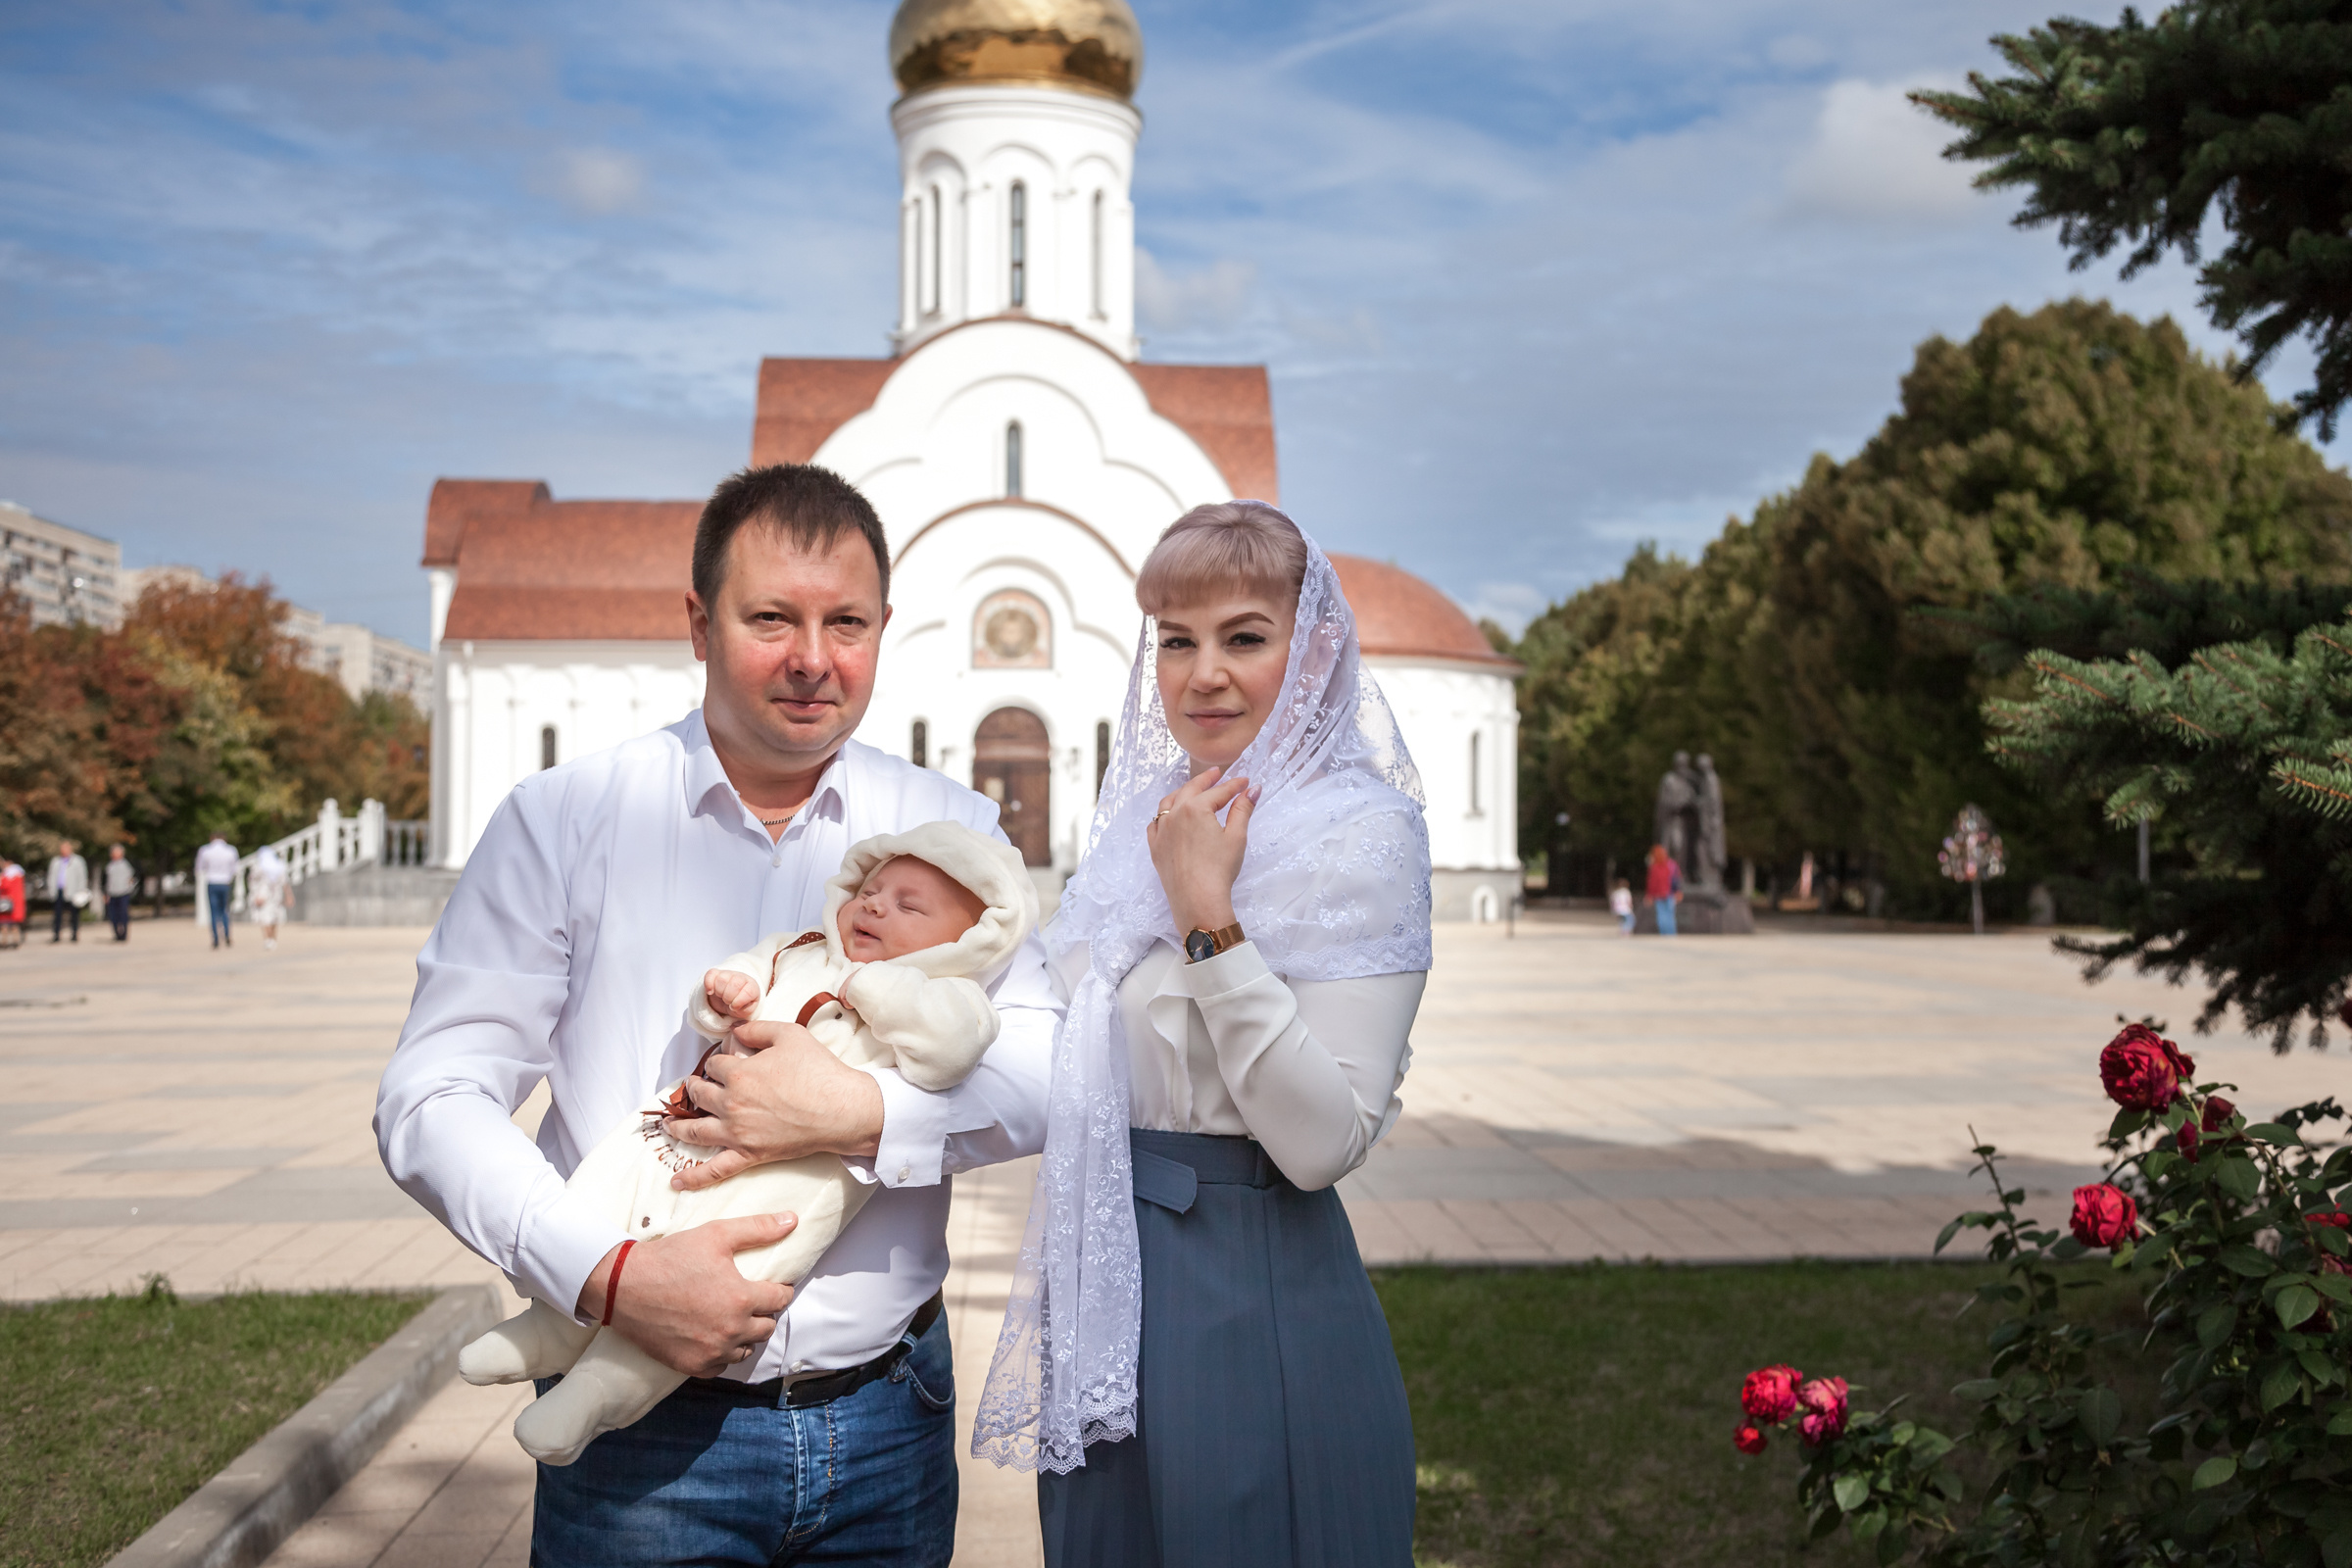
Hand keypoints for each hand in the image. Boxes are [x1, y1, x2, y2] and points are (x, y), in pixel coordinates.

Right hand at [574, 1214, 797, 1376]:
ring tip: (733, 1318)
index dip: (779, 1289)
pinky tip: (715, 1338)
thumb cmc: (671, 1258)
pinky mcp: (692, 1366)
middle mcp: (731, 1331)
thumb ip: (757, 1229)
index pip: (780, 1299)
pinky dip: (723, 1354)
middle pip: (767, 1327)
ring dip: (745, 1335)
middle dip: (763, 1313)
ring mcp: (712, 1351)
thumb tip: (792, 1220)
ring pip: (746, 1350)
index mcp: (742, 1299)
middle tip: (750, 1300)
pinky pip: (721, 1366)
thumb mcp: (716, 1235)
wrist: (624, 1287)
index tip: (772, 1285)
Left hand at [665, 1021, 884, 1188]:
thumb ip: (757, 1029)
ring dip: (678, 1127)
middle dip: (695, 1087)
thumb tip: (735, 1031)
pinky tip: (676, 1182)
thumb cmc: (819, 1070)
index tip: (725, 1061)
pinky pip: (716, 1169)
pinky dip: (694, 1178)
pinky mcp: (749, 1154)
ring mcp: (738, 1132)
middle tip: (694, 1086)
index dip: (720, 1060)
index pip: (716, 1064)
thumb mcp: (789, 1034)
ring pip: (696, 1130)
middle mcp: (731, 1103)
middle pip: (700, 1094)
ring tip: (669, 1125)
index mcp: (739, 1074)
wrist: (842, 1109)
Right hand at [704, 968, 759, 1023]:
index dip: (739, 1001)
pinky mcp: (715, 974)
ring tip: (721, 996)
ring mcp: (728, 974)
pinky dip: (708, 984)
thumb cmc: (740, 1006)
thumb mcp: (745, 1011)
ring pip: (722, 979)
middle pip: (735, 984)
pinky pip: (710, 974)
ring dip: (719, 992)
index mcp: (752, 987)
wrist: (730, 1000)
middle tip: (727, 1002)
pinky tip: (710, 992)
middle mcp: (741, 978)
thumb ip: (746, 1010)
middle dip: (729, 997)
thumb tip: (735, 1006)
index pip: (748, 991)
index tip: (733, 1007)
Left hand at [1147, 766, 1254, 935]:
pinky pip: (1155, 824)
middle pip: (1191, 790)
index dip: (1234, 785)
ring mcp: (1161, 831)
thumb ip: (1243, 809)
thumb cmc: (1219, 869)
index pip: (1219, 792)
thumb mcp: (1236, 837)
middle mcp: (1174, 814)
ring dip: (1182, 792)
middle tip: (1217, 774)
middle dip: (1206, 780)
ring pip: (1169, 802)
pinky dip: (1164, 815)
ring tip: (1193, 789)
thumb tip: (1253, 789)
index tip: (1245, 781)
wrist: (1197, 900)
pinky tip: (1170, 816)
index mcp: (1195, 808)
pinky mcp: (1155, 847)